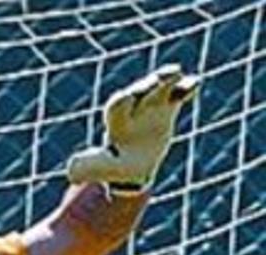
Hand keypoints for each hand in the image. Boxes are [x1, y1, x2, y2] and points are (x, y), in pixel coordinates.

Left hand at [66, 65, 199, 191]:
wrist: (131, 169)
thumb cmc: (114, 169)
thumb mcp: (101, 170)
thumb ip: (89, 167)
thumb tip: (70, 171)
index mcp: (115, 122)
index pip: (117, 106)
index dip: (123, 101)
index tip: (129, 96)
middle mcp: (132, 110)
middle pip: (138, 92)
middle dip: (146, 85)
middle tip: (157, 79)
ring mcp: (150, 107)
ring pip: (158, 89)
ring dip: (166, 80)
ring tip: (176, 73)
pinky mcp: (167, 109)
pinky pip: (177, 95)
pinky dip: (185, 88)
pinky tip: (195, 83)